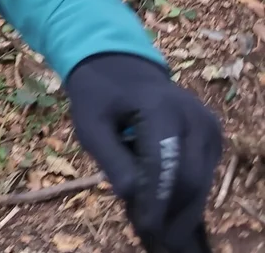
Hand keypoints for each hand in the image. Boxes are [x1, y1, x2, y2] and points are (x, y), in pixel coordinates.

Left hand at [66, 53, 221, 251]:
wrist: (119, 66)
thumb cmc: (99, 96)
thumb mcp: (90, 126)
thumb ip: (112, 162)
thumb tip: (134, 199)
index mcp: (160, 108)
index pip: (166, 166)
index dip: (156, 202)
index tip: (145, 228)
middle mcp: (194, 117)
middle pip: (191, 179)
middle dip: (173, 214)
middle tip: (155, 238)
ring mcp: (208, 126)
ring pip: (202, 182)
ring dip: (182, 209)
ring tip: (159, 231)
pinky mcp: (212, 137)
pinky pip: (203, 173)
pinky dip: (186, 194)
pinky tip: (166, 209)